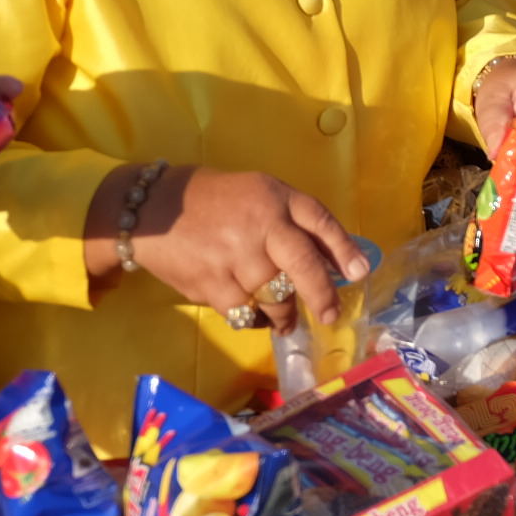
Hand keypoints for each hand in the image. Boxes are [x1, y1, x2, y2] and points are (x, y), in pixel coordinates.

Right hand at [100, 164, 370, 333]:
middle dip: (322, 295)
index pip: (320, 223)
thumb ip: (294, 221)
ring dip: (285, 314)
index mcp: (277, 200)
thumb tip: (332, 259)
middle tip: (330, 315)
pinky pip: (244, 313)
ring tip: (288, 321)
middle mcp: (261, 227)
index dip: (343, 250)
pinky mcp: (211, 285)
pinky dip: (254, 320)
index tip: (360, 273)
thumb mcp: (262, 194)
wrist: (156, 209)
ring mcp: (235, 258)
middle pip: (303, 266)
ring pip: (275, 297)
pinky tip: (257, 318)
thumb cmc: (218, 201)